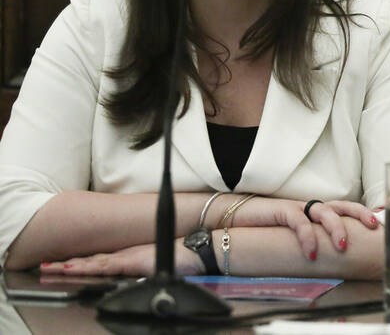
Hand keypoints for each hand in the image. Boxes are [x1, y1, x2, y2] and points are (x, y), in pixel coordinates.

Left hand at [38, 241, 202, 276]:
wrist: (200, 252)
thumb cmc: (186, 260)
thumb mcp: (159, 270)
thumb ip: (145, 274)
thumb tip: (137, 281)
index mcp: (130, 259)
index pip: (98, 262)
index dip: (78, 263)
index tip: (59, 266)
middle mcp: (126, 256)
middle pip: (90, 261)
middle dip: (66, 265)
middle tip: (45, 267)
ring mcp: (128, 258)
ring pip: (92, 262)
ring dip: (70, 266)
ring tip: (49, 269)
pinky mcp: (132, 261)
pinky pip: (105, 265)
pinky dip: (87, 266)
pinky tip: (74, 268)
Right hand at [229, 197, 379, 261]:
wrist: (237, 217)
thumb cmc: (269, 228)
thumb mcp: (296, 235)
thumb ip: (314, 239)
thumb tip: (332, 257)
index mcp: (317, 211)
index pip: (345, 209)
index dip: (363, 214)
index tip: (379, 224)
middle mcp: (311, 207)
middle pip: (341, 205)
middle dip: (359, 214)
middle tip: (372, 227)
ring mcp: (297, 207)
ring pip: (324, 211)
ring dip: (335, 228)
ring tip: (341, 246)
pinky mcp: (282, 210)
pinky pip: (299, 222)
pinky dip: (307, 236)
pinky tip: (311, 252)